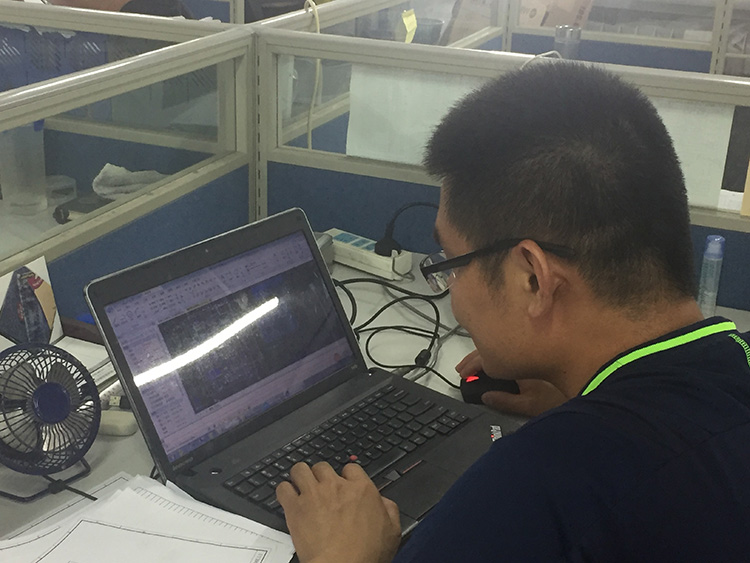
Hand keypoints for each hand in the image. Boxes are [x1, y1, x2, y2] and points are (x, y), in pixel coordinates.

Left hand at [276, 462, 400, 562]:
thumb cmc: (365, 555)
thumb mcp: (392, 531)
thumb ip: (389, 510)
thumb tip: (384, 501)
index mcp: (361, 489)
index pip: (350, 468)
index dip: (346, 476)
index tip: (343, 485)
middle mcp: (336, 486)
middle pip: (323, 466)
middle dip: (320, 476)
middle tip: (320, 488)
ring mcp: (313, 494)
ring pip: (300, 469)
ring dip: (300, 476)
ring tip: (301, 486)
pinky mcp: (295, 507)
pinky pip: (283, 488)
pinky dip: (284, 491)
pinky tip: (288, 498)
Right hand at [456, 350, 566, 416]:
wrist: (594, 382)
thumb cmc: (563, 396)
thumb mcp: (531, 404)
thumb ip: (506, 401)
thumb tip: (484, 395)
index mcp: (516, 359)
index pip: (486, 359)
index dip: (472, 366)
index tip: (462, 373)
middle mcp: (521, 347)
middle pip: (492, 347)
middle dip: (475, 358)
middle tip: (462, 368)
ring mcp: (530, 345)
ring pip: (503, 343)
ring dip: (488, 351)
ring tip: (476, 362)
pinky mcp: (540, 347)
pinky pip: (515, 344)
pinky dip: (503, 350)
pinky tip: (501, 356)